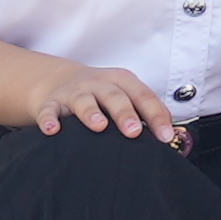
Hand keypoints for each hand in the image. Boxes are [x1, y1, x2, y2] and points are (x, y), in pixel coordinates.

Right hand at [24, 56, 185, 146]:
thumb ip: (143, 114)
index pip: (144, 96)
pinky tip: (52, 130)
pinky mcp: (51, 102)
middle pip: (115, 96)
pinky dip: (49, 119)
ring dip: (92, 112)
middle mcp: (99, 84)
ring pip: (84, 100)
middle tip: (134, 131)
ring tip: (99, 127)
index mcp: (123, 82)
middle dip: (125, 113)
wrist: (59, 81)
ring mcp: (75, 92)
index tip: (166, 136)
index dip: (156, 115)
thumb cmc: (101, 95)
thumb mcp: (123, 97)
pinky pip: (49, 110)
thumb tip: (171, 138)